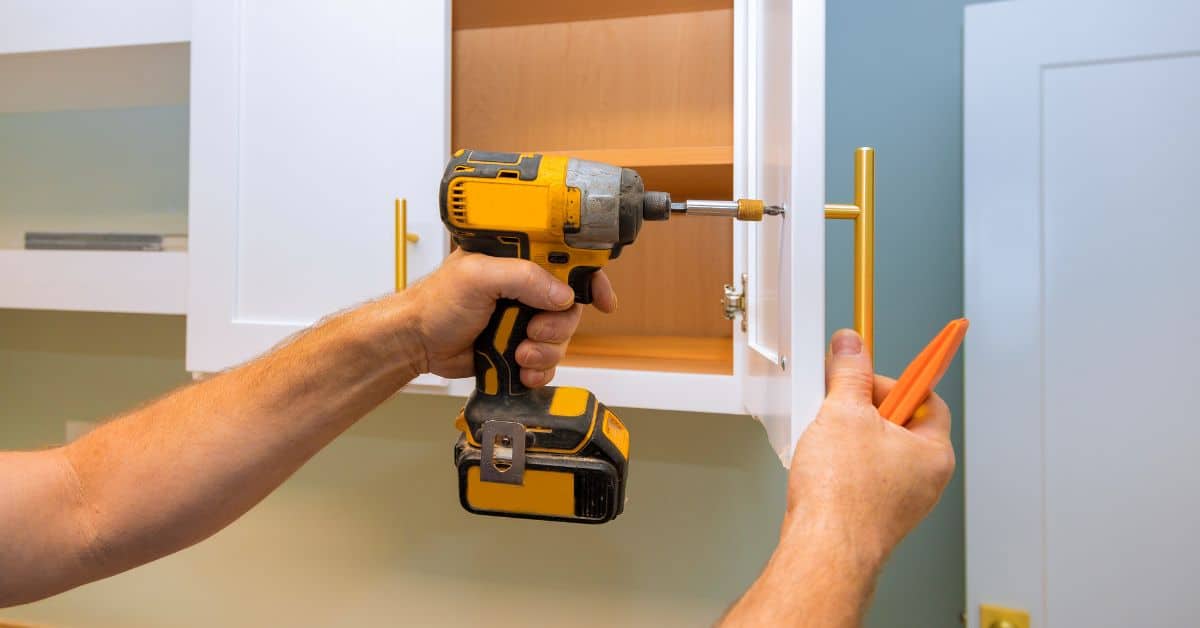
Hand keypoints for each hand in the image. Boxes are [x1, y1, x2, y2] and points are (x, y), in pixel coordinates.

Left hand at [399, 250, 616, 385]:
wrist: (417, 343)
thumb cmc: (436, 301)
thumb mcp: (478, 276)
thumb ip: (523, 278)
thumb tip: (563, 295)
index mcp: (518, 259)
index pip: (567, 260)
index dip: (590, 278)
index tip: (603, 300)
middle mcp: (525, 287)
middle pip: (570, 306)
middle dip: (559, 325)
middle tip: (535, 331)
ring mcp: (523, 318)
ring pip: (562, 337)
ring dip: (547, 351)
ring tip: (520, 354)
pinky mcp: (518, 345)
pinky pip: (548, 360)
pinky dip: (540, 369)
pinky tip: (522, 370)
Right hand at [785, 329, 955, 562]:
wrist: (824, 550)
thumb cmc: (844, 497)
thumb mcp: (843, 412)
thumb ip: (849, 373)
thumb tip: (852, 346)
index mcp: (933, 452)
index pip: (924, 397)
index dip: (891, 380)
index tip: (865, 372)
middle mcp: (924, 479)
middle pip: (898, 422)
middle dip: (863, 409)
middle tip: (839, 406)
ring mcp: (900, 500)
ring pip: (877, 450)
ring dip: (849, 438)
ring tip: (826, 440)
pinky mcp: (874, 515)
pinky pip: (862, 476)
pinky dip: (842, 466)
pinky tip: (821, 467)